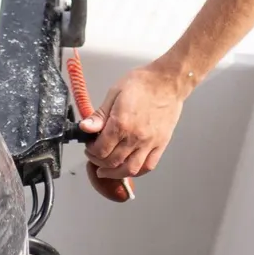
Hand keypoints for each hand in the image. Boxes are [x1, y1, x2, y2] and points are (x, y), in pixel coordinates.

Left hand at [80, 61, 187, 180]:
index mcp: (121, 123)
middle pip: (112, 162)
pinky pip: (148, 166)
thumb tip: (85, 128)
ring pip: (129, 169)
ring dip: (115, 173)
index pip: (100, 149)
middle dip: (99, 161)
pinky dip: (137, 172)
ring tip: (107, 170)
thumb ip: (100, 114)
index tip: (90, 146)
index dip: (91, 150)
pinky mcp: (161, 144)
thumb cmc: (143, 82)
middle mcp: (135, 137)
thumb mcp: (114, 93)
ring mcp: (149, 142)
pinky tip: (129, 168)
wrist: (168, 80)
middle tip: (96, 155)